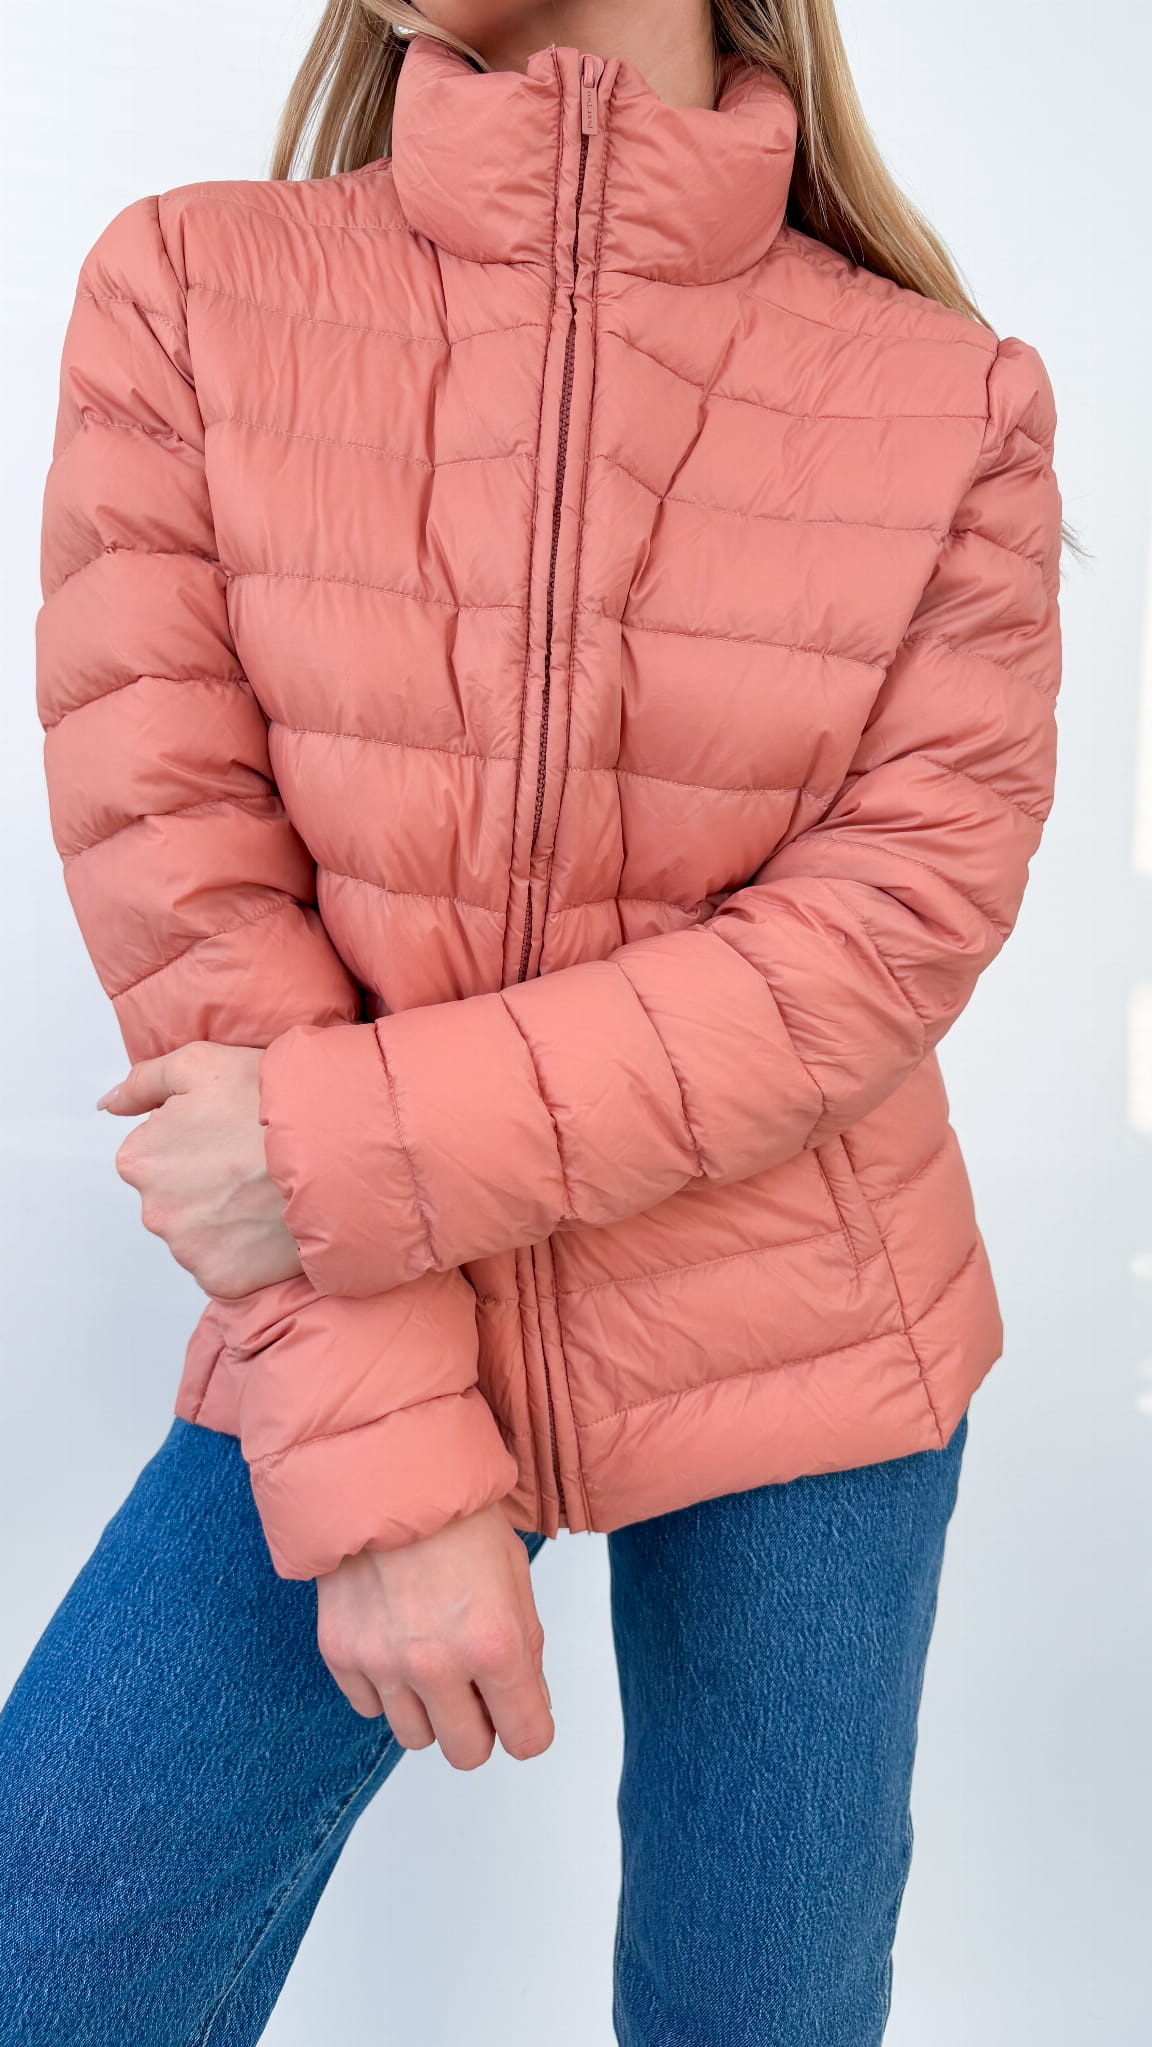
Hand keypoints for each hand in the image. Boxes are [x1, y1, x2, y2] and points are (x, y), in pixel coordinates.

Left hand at [97, 1041, 302, 1298]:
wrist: (332, 1151)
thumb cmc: (268, 1104)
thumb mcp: (200, 1065)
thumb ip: (143, 1082)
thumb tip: (108, 1104)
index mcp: (139, 1160)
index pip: (154, 1154)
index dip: (194, 1140)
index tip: (227, 1134)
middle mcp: (154, 1210)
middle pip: (174, 1197)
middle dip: (205, 1183)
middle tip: (250, 1163)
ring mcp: (188, 1251)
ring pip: (200, 1233)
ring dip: (226, 1217)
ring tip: (266, 1193)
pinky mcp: (223, 1280)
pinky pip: (227, 1266)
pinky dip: (246, 1251)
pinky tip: (270, 1223)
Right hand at [316, 1503, 553, 1770]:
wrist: (385, 1474)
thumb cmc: (457, 1514)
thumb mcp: (515, 1576)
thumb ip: (525, 1647)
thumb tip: (528, 1703)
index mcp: (496, 1644)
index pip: (526, 1738)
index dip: (528, 1728)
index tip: (521, 1715)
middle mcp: (438, 1665)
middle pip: (467, 1753)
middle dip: (479, 1728)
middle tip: (476, 1692)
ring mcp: (383, 1664)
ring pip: (415, 1738)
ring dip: (429, 1710)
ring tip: (431, 1659)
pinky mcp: (341, 1654)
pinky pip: (369, 1707)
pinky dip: (384, 1687)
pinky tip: (394, 1642)